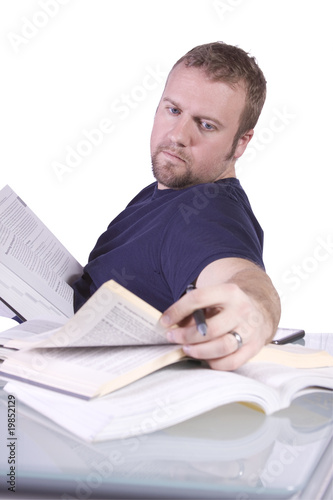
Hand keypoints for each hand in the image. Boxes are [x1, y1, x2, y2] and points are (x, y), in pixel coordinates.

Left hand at [159, 283, 273, 370]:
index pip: (198, 299)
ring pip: (221, 347)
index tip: (164, 321)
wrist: (260, 309)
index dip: (177, 310)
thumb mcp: (213, 298)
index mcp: (229, 292)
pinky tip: (205, 358)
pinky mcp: (254, 347)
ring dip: (199, 351)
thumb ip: (194, 310)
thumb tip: (172, 327)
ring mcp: (250, 330)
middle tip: (172, 338)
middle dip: (186, 336)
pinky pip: (231, 362)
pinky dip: (214, 363)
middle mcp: (242, 310)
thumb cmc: (228, 305)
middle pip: (210, 329)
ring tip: (187, 349)